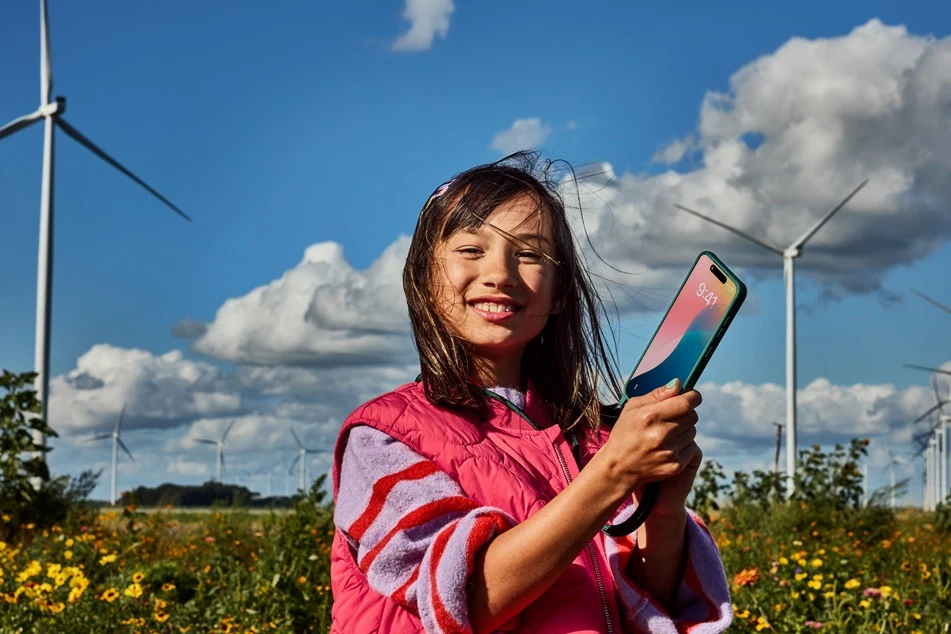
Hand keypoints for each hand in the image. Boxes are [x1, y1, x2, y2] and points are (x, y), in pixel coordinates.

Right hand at [599, 379, 701, 505]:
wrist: (618, 467)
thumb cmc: (625, 433)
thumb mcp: (632, 408)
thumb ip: (656, 394)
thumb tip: (677, 384)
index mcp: (650, 416)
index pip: (686, 403)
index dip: (693, 397)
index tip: (693, 396)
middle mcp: (661, 434)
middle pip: (692, 416)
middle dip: (686, 413)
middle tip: (674, 416)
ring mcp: (669, 452)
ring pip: (693, 432)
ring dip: (684, 430)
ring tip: (668, 433)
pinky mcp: (675, 466)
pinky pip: (692, 448)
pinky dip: (684, 445)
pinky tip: (669, 446)